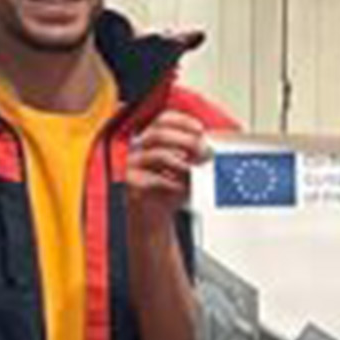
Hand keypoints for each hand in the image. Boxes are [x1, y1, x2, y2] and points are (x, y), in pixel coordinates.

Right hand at [122, 108, 212, 227]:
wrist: (153, 219)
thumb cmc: (169, 192)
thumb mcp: (185, 170)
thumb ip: (194, 157)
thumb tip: (208, 147)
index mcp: (150, 139)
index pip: (163, 120)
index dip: (182, 121)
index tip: (201, 129)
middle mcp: (138, 148)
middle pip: (159, 133)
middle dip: (186, 140)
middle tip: (203, 151)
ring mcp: (131, 164)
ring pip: (158, 154)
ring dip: (182, 162)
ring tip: (194, 171)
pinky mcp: (130, 182)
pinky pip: (154, 179)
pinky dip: (173, 183)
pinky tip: (182, 188)